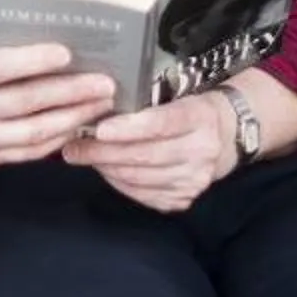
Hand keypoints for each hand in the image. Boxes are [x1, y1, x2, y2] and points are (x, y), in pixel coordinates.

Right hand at [0, 31, 115, 165]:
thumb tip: (33, 34)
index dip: (34, 62)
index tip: (68, 52)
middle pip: (23, 104)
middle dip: (70, 93)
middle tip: (104, 83)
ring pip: (31, 134)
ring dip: (71, 119)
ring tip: (100, 105)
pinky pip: (24, 153)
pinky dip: (54, 141)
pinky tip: (77, 126)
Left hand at [66, 89, 235, 212]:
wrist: (224, 137)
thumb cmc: (188, 111)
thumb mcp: (174, 97)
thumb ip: (141, 106)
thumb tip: (93, 111)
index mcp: (201, 118)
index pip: (162, 124)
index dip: (129, 128)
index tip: (99, 129)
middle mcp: (202, 152)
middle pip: (145, 155)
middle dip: (102, 152)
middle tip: (72, 147)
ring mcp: (194, 180)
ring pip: (139, 178)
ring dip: (105, 167)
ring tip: (82, 156)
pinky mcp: (183, 199)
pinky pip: (141, 194)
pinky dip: (117, 182)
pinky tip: (105, 169)